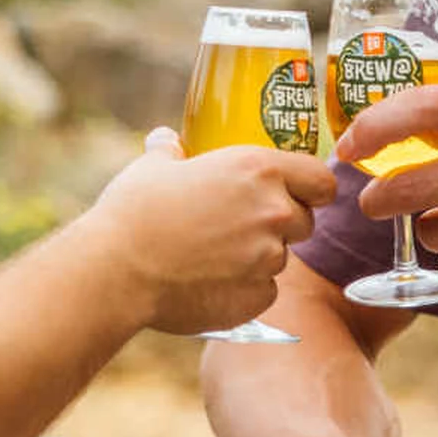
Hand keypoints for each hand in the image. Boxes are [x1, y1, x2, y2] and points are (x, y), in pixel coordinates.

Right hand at [82, 128, 337, 335]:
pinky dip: (243, 289)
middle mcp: (274, 211)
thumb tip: (167, 139)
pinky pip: (263, 291)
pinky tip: (208, 282)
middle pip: (304, 222)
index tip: (299, 195)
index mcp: (259, 169)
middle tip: (240, 227)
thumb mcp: (153, 166)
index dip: (312, 189)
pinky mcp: (256, 297)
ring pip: (279, 258)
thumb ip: (172, 150)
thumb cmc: (133, 211)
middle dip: (280, 225)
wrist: (115, 270)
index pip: (321, 180)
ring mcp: (268, 258)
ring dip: (257, 257)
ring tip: (212, 256)